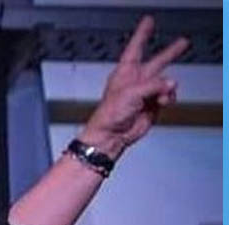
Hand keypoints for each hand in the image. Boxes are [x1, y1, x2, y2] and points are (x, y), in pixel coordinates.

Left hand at [79, 16, 187, 158]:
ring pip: (165, 83)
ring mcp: (145, 93)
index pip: (135, 48)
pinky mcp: (152, 105)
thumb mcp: (131, 93)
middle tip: (182, 43)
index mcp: (124, 73)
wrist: (111, 135)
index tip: (148, 22)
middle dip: (169, 53)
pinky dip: (167, 99)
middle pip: (157, 62)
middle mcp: (135, 81)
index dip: (142, 34)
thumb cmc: (110, 114)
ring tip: (160, 97)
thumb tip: (169, 84)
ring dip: (166, 89)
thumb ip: (153, 85)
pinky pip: (167, 96)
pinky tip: (161, 103)